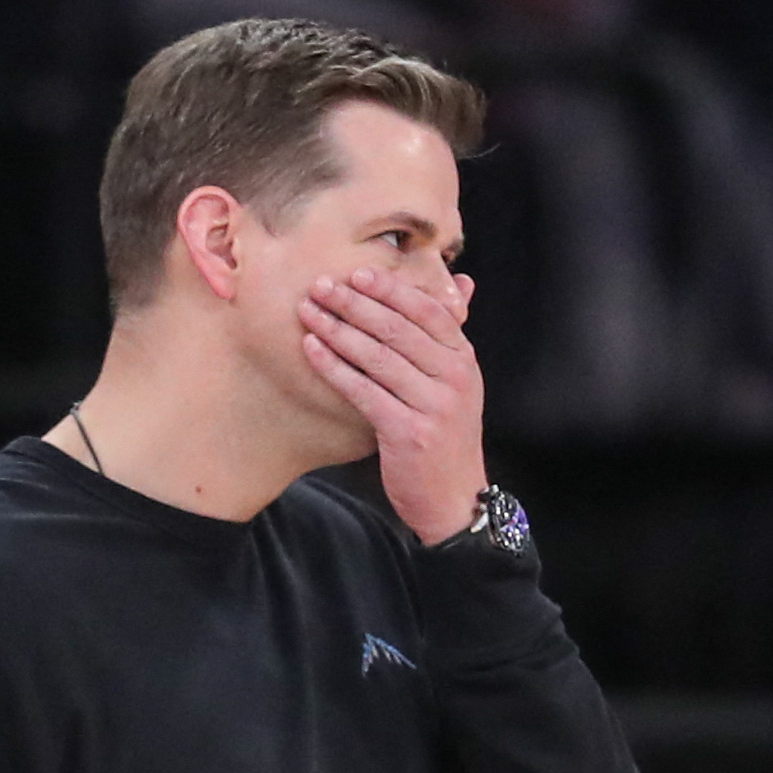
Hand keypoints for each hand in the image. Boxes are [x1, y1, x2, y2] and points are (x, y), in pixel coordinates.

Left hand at [297, 267, 487, 544]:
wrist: (454, 499)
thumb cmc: (445, 437)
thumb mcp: (458, 384)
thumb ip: (448, 337)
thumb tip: (461, 282)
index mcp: (464, 359)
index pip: (427, 311)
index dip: (390, 289)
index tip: (357, 274)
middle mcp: (453, 377)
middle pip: (397, 328)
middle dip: (355, 303)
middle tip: (320, 286)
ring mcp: (433, 405)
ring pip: (377, 356)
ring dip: (337, 330)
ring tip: (309, 313)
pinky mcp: (408, 432)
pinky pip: (363, 391)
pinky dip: (335, 368)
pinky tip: (313, 351)